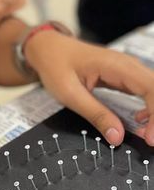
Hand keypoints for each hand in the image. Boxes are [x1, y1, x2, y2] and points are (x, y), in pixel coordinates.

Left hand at [25, 31, 153, 145]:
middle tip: (149, 140)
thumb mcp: (70, 93)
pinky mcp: (123, 77)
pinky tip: (139, 120)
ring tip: (146, 134)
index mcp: (116, 65)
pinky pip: (145, 92)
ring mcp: (127, 70)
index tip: (150, 138)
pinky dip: (148, 108)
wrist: (47, 48)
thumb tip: (117, 136)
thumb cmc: (54, 64)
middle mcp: (127, 65)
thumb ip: (95, 114)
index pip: (152, 89)